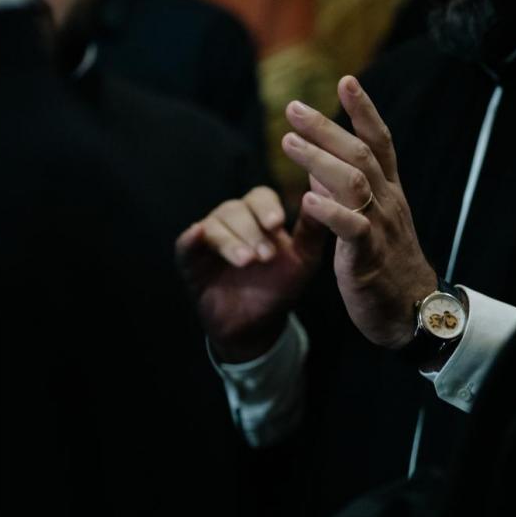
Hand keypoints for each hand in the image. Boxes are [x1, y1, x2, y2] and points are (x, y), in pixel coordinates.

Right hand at [176, 187, 327, 362]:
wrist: (255, 325)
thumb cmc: (280, 287)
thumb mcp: (304, 258)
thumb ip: (314, 228)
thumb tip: (329, 191)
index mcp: (258, 215)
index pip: (260, 198)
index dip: (267, 209)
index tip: (277, 224)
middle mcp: (232, 220)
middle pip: (236, 210)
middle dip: (251, 231)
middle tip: (265, 255)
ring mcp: (208, 237)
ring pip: (215, 225)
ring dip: (231, 241)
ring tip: (247, 261)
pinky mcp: (189, 257)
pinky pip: (186, 242)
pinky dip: (191, 238)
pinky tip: (198, 236)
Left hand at [281, 76, 436, 349]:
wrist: (412, 313)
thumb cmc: (388, 266)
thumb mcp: (371, 223)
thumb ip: (349, 195)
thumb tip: (319, 170)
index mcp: (389, 193)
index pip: (380, 142)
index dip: (364, 111)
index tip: (346, 81)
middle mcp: (388, 203)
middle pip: (361, 154)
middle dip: (327, 127)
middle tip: (294, 107)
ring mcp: (380, 228)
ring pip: (355, 183)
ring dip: (320, 160)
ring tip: (288, 142)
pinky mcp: (368, 257)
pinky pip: (351, 229)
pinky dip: (329, 212)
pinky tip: (307, 200)